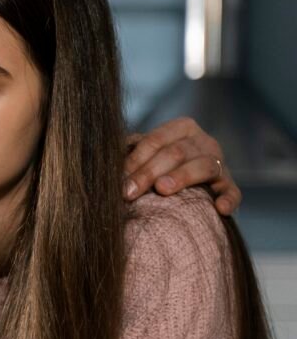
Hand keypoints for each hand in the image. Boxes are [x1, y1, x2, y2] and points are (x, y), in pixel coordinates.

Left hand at [123, 117, 240, 215]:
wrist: (187, 181)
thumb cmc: (158, 165)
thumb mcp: (145, 154)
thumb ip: (130, 153)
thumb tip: (106, 162)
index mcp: (181, 128)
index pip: (156, 140)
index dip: (135, 159)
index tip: (118, 178)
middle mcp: (203, 141)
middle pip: (175, 153)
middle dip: (148, 172)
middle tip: (128, 192)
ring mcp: (219, 163)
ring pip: (203, 166)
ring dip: (182, 177)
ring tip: (162, 190)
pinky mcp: (229, 185)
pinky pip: (232, 192)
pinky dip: (228, 199)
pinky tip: (219, 209)